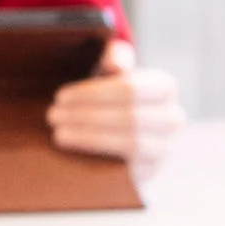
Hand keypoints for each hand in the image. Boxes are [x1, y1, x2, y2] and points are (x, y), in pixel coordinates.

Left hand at [49, 41, 183, 185]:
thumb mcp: (108, 71)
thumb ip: (113, 56)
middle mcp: (172, 117)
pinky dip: (100, 157)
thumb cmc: (108, 94)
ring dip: (89, 137)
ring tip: (58, 133)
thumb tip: (115, 63)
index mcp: (164, 87)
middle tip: (52, 117)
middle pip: (129, 116)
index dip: (93, 94)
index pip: (130, 88)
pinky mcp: (153, 169)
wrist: (117, 132)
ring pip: (131, 142)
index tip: (60, 97)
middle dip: (85, 116)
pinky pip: (130, 167)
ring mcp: (165, 146)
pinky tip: (75, 150)